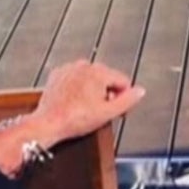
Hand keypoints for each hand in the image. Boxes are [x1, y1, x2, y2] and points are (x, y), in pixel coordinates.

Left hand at [30, 59, 144, 146]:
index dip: (123, 98)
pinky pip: (75, 80)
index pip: (123, 81)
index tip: (117, 111)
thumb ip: (128, 100)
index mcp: (99, 71)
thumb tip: (140, 91)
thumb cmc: (75, 119)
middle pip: (107, 78)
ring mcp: (70, 68)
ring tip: (85, 109)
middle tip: (100, 112)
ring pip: (90, 78)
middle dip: (107, 94)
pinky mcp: (58, 75)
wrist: (48, 123)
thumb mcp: (108, 113)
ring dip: (92, 91)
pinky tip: (74, 103)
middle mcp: (84, 65)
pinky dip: (77, 89)